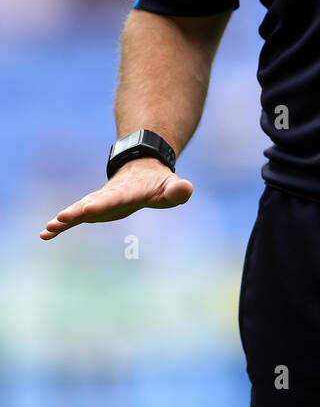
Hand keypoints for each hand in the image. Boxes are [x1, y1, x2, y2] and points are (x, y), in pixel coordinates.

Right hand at [40, 158, 193, 239]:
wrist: (142, 171)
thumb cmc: (158, 184)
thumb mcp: (171, 186)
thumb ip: (178, 189)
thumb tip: (187, 189)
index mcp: (128, 191)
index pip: (115, 198)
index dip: (102, 204)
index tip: (87, 209)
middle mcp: (109, 195)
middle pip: (91, 203)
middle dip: (76, 211)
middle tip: (60, 218)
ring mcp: (99, 202)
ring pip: (79, 210)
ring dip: (65, 219)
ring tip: (48, 229)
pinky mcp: (93, 209)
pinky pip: (75, 218)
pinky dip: (61, 225)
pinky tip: (45, 234)